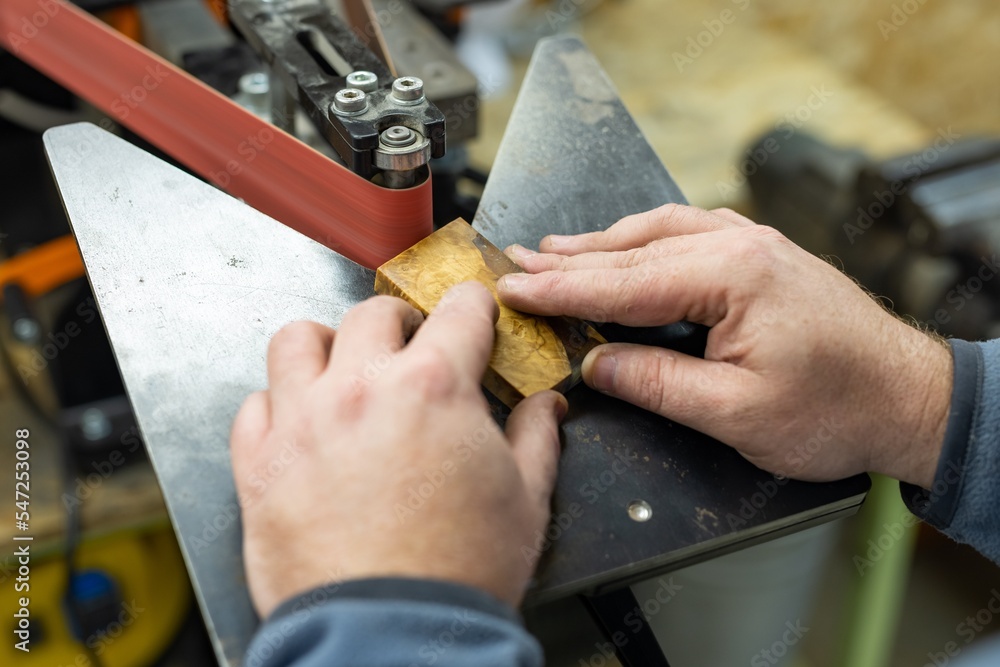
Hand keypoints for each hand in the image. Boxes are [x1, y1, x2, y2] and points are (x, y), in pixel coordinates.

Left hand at [230, 282, 566, 617]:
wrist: (393, 635)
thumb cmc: (457, 574)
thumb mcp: (526, 499)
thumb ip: (534, 438)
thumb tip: (544, 408)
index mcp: (434, 386)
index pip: (457, 311)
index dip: (472, 306)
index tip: (470, 312)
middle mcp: (362, 388)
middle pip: (373, 313)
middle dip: (400, 322)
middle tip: (410, 347)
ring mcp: (303, 421)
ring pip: (297, 340)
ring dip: (325, 345)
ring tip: (341, 368)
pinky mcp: (259, 463)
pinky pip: (255, 404)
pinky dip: (277, 404)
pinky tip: (300, 424)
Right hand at [497, 204, 951, 488]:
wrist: (909, 399)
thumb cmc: (837, 411)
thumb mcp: (734, 413)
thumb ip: (656, 382)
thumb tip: (594, 365)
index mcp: (733, 277)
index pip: (623, 283)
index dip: (561, 290)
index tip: (514, 289)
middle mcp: (741, 245)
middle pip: (634, 249)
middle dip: (569, 259)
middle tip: (516, 262)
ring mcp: (754, 244)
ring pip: (658, 232)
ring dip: (602, 243)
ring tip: (553, 251)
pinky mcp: (762, 255)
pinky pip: (688, 233)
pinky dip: (644, 240)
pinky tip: (626, 245)